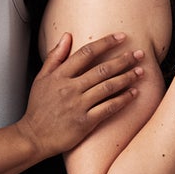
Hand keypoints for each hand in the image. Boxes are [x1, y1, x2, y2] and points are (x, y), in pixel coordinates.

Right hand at [18, 32, 143, 157]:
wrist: (34, 137)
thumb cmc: (38, 108)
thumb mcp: (41, 78)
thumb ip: (55, 56)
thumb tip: (67, 36)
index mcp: (59, 76)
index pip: (86, 53)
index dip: (106, 43)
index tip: (121, 37)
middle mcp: (70, 88)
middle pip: (102, 69)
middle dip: (124, 60)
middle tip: (139, 54)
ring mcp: (78, 105)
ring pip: (108, 87)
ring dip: (127, 78)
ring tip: (141, 71)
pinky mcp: (85, 122)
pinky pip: (108, 108)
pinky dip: (123, 100)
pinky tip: (134, 93)